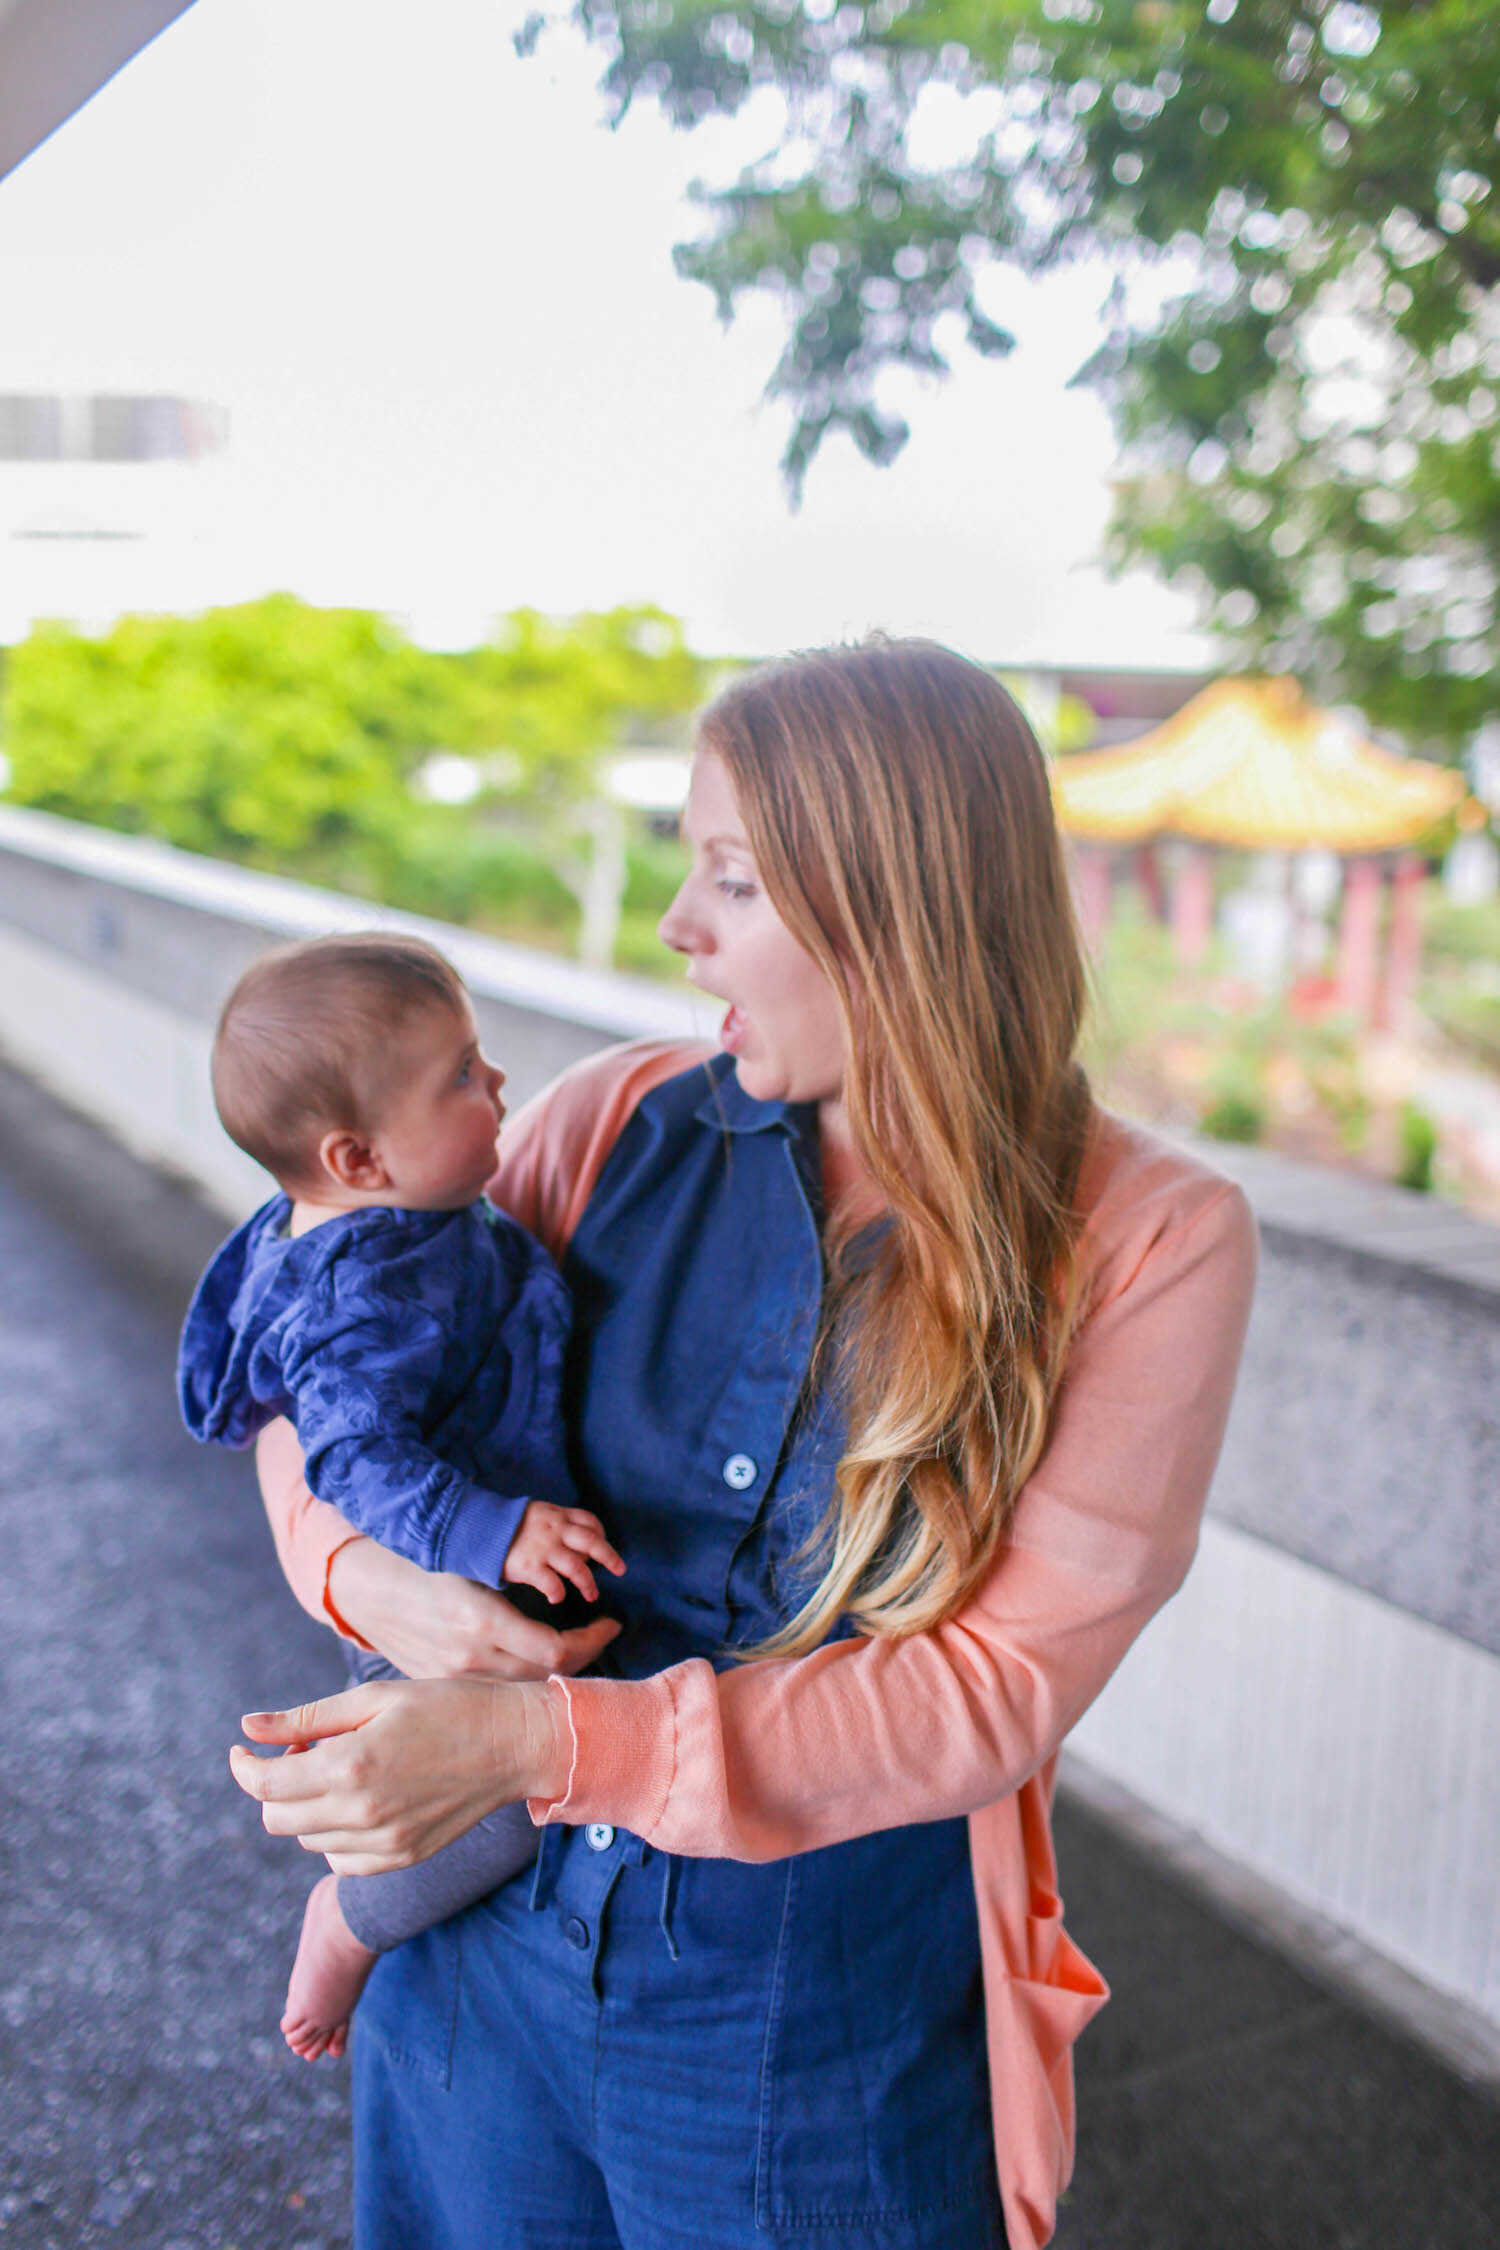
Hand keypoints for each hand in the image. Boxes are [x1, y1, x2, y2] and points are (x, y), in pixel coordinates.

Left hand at [229, 1675, 571, 1874]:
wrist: (513, 1743)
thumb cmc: (445, 1706)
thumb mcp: (373, 1697)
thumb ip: (307, 1718)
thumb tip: (247, 1728)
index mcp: (349, 1766)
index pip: (265, 1786)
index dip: (243, 1767)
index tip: (244, 1751)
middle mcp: (360, 1813)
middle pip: (278, 1819)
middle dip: (273, 1786)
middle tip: (303, 1751)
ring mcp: (383, 1844)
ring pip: (308, 1840)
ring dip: (306, 1807)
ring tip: (340, 1769)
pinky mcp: (401, 1858)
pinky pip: (341, 1860)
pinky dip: (334, 1834)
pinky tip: (359, 1800)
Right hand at [327, 1537, 619, 1679]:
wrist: (368, 1592)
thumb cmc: (426, 1565)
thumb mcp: (474, 1566)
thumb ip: (518, 1583)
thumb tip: (572, 1594)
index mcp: (481, 1622)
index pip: (557, 1650)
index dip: (593, 1640)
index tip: (612, 1622)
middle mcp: (470, 1659)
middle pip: (547, 1675)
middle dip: (585, 1655)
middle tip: (603, 1634)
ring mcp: (455, 1679)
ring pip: (525, 1688)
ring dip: (558, 1670)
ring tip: (579, 1646)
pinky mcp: (444, 1688)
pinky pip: (498, 1692)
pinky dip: (526, 1679)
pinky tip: (539, 1662)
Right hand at [502, 1502, 624, 1605]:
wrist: (477, 1527)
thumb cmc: (505, 1525)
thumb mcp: (534, 1515)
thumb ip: (553, 1524)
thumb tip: (570, 1542)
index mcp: (557, 1515)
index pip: (589, 1521)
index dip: (601, 1534)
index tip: (603, 1544)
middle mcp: (555, 1530)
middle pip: (592, 1541)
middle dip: (609, 1556)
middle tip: (620, 1570)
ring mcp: (543, 1548)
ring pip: (577, 1566)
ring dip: (588, 1582)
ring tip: (592, 1595)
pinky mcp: (529, 1566)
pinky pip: (552, 1583)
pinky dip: (558, 1592)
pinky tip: (557, 1598)